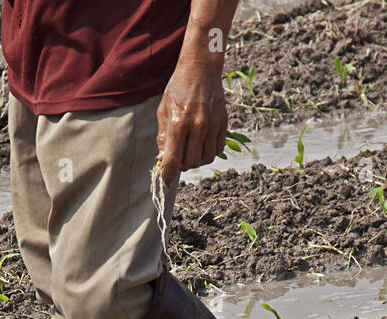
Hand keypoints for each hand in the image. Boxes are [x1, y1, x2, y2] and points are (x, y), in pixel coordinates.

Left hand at [156, 58, 228, 183]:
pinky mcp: (223, 123)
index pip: (174, 159)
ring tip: (190, 149)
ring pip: (206, 159)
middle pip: (191, 162)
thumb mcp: (163, 110)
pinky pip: (217, 149)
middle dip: (183, 165)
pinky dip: (208, 152)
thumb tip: (163, 158)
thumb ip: (163, 136)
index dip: (168, 174)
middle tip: (178, 157)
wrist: (201, 70)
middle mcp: (198, 125)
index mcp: (179, 122)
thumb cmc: (178, 89)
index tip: (166, 180)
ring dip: (196, 159)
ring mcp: (213, 125)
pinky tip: (201, 143)